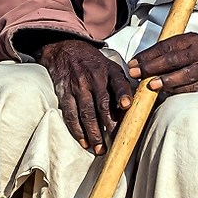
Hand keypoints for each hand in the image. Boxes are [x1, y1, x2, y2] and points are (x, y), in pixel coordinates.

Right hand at [40, 38, 133, 153]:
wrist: (64, 48)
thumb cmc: (93, 63)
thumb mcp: (110, 67)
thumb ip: (121, 85)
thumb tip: (133, 108)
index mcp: (109, 71)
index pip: (118, 82)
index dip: (122, 94)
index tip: (126, 106)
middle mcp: (93, 78)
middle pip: (102, 105)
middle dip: (109, 125)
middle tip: (116, 142)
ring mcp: (77, 86)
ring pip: (86, 113)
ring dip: (93, 133)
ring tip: (99, 149)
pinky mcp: (64, 93)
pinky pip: (70, 114)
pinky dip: (76, 129)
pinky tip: (83, 141)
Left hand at [127, 32, 197, 97]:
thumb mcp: (186, 47)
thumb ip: (165, 53)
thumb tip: (137, 64)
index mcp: (191, 39)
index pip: (165, 46)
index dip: (147, 55)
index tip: (132, 64)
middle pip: (173, 59)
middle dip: (152, 67)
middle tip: (136, 74)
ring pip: (185, 74)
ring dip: (166, 80)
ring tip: (151, 85)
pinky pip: (194, 88)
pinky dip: (179, 90)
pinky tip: (167, 93)